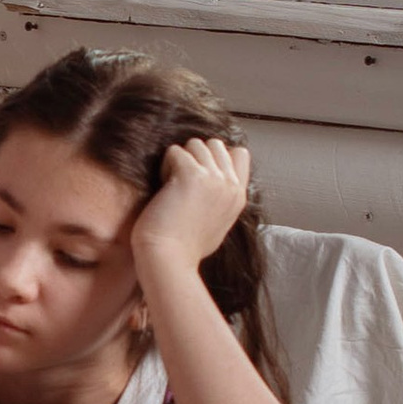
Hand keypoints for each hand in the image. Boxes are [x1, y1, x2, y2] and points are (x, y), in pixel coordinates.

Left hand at [130, 135, 252, 278]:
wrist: (169, 259)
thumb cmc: (184, 248)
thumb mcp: (217, 224)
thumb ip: (221, 200)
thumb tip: (212, 180)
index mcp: (238, 197)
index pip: (239, 153)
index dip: (216, 158)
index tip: (198, 178)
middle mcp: (230, 185)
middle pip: (215, 144)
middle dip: (195, 157)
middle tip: (181, 184)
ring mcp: (214, 178)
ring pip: (195, 144)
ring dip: (179, 160)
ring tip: (171, 187)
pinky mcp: (191, 175)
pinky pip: (174, 151)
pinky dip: (164, 166)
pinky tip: (163, 190)